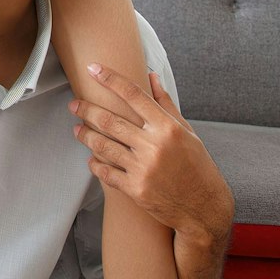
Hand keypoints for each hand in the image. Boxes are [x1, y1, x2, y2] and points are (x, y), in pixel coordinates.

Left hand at [69, 63, 233, 242]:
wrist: (205, 210)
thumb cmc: (197, 166)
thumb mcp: (187, 132)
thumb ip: (166, 104)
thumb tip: (151, 76)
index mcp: (167, 127)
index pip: (133, 94)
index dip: (110, 79)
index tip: (92, 68)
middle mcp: (153, 146)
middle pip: (110, 120)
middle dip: (86, 110)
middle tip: (74, 104)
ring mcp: (143, 168)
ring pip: (103, 145)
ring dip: (85, 135)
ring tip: (77, 129)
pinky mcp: (136, 189)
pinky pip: (106, 172)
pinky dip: (95, 164)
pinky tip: (91, 158)